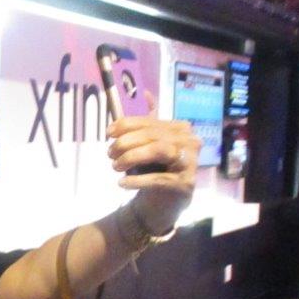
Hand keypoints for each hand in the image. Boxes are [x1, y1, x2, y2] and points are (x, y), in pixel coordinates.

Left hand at [107, 98, 201, 233]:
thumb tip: (146, 93)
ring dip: (132, 157)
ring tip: (116, 166)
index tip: (108, 134)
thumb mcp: (147, 145)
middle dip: (126, 143)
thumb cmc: (153, 172)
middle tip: (110, 155)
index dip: (126, 125)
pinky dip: (137, 180)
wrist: (161, 205)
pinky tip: (122, 183)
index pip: (150, 122)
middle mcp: (190, 141)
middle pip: (152, 135)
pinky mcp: (185, 184)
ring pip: (158, 150)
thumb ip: (145, 123)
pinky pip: (158, 178)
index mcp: (179, 128)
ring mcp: (190, 163)